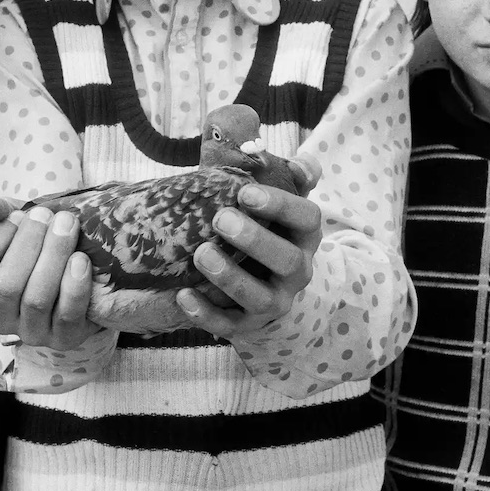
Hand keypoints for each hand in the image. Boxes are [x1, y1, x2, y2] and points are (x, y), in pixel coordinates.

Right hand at [0, 200, 95, 350]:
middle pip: (5, 285)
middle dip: (27, 245)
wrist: (90, 270)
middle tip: (46, 214)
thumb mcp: (19, 223)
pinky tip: (81, 260)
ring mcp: (32, 332)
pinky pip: (67, 315)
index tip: (17, 216)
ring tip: (67, 226)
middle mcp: (1, 316)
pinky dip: (74, 285)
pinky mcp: (65, 339)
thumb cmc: (44, 245)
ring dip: (53, 257)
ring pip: (36, 300)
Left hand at [179, 156, 322, 338]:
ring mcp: (275, 302)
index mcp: (305, 236)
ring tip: (201, 254)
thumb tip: (299, 164)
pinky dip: (206, 314)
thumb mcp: (282, 202)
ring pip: (260, 298)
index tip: (244, 192)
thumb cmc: (268, 230)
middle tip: (221, 219)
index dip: (280, 205)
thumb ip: (291, 177)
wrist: (270, 285)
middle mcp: (297, 272)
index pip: (307, 218)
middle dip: (255, 240)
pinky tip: (182, 296)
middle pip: (288, 261)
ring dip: (230, 277)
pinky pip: (229, 326)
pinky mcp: (248, 325)